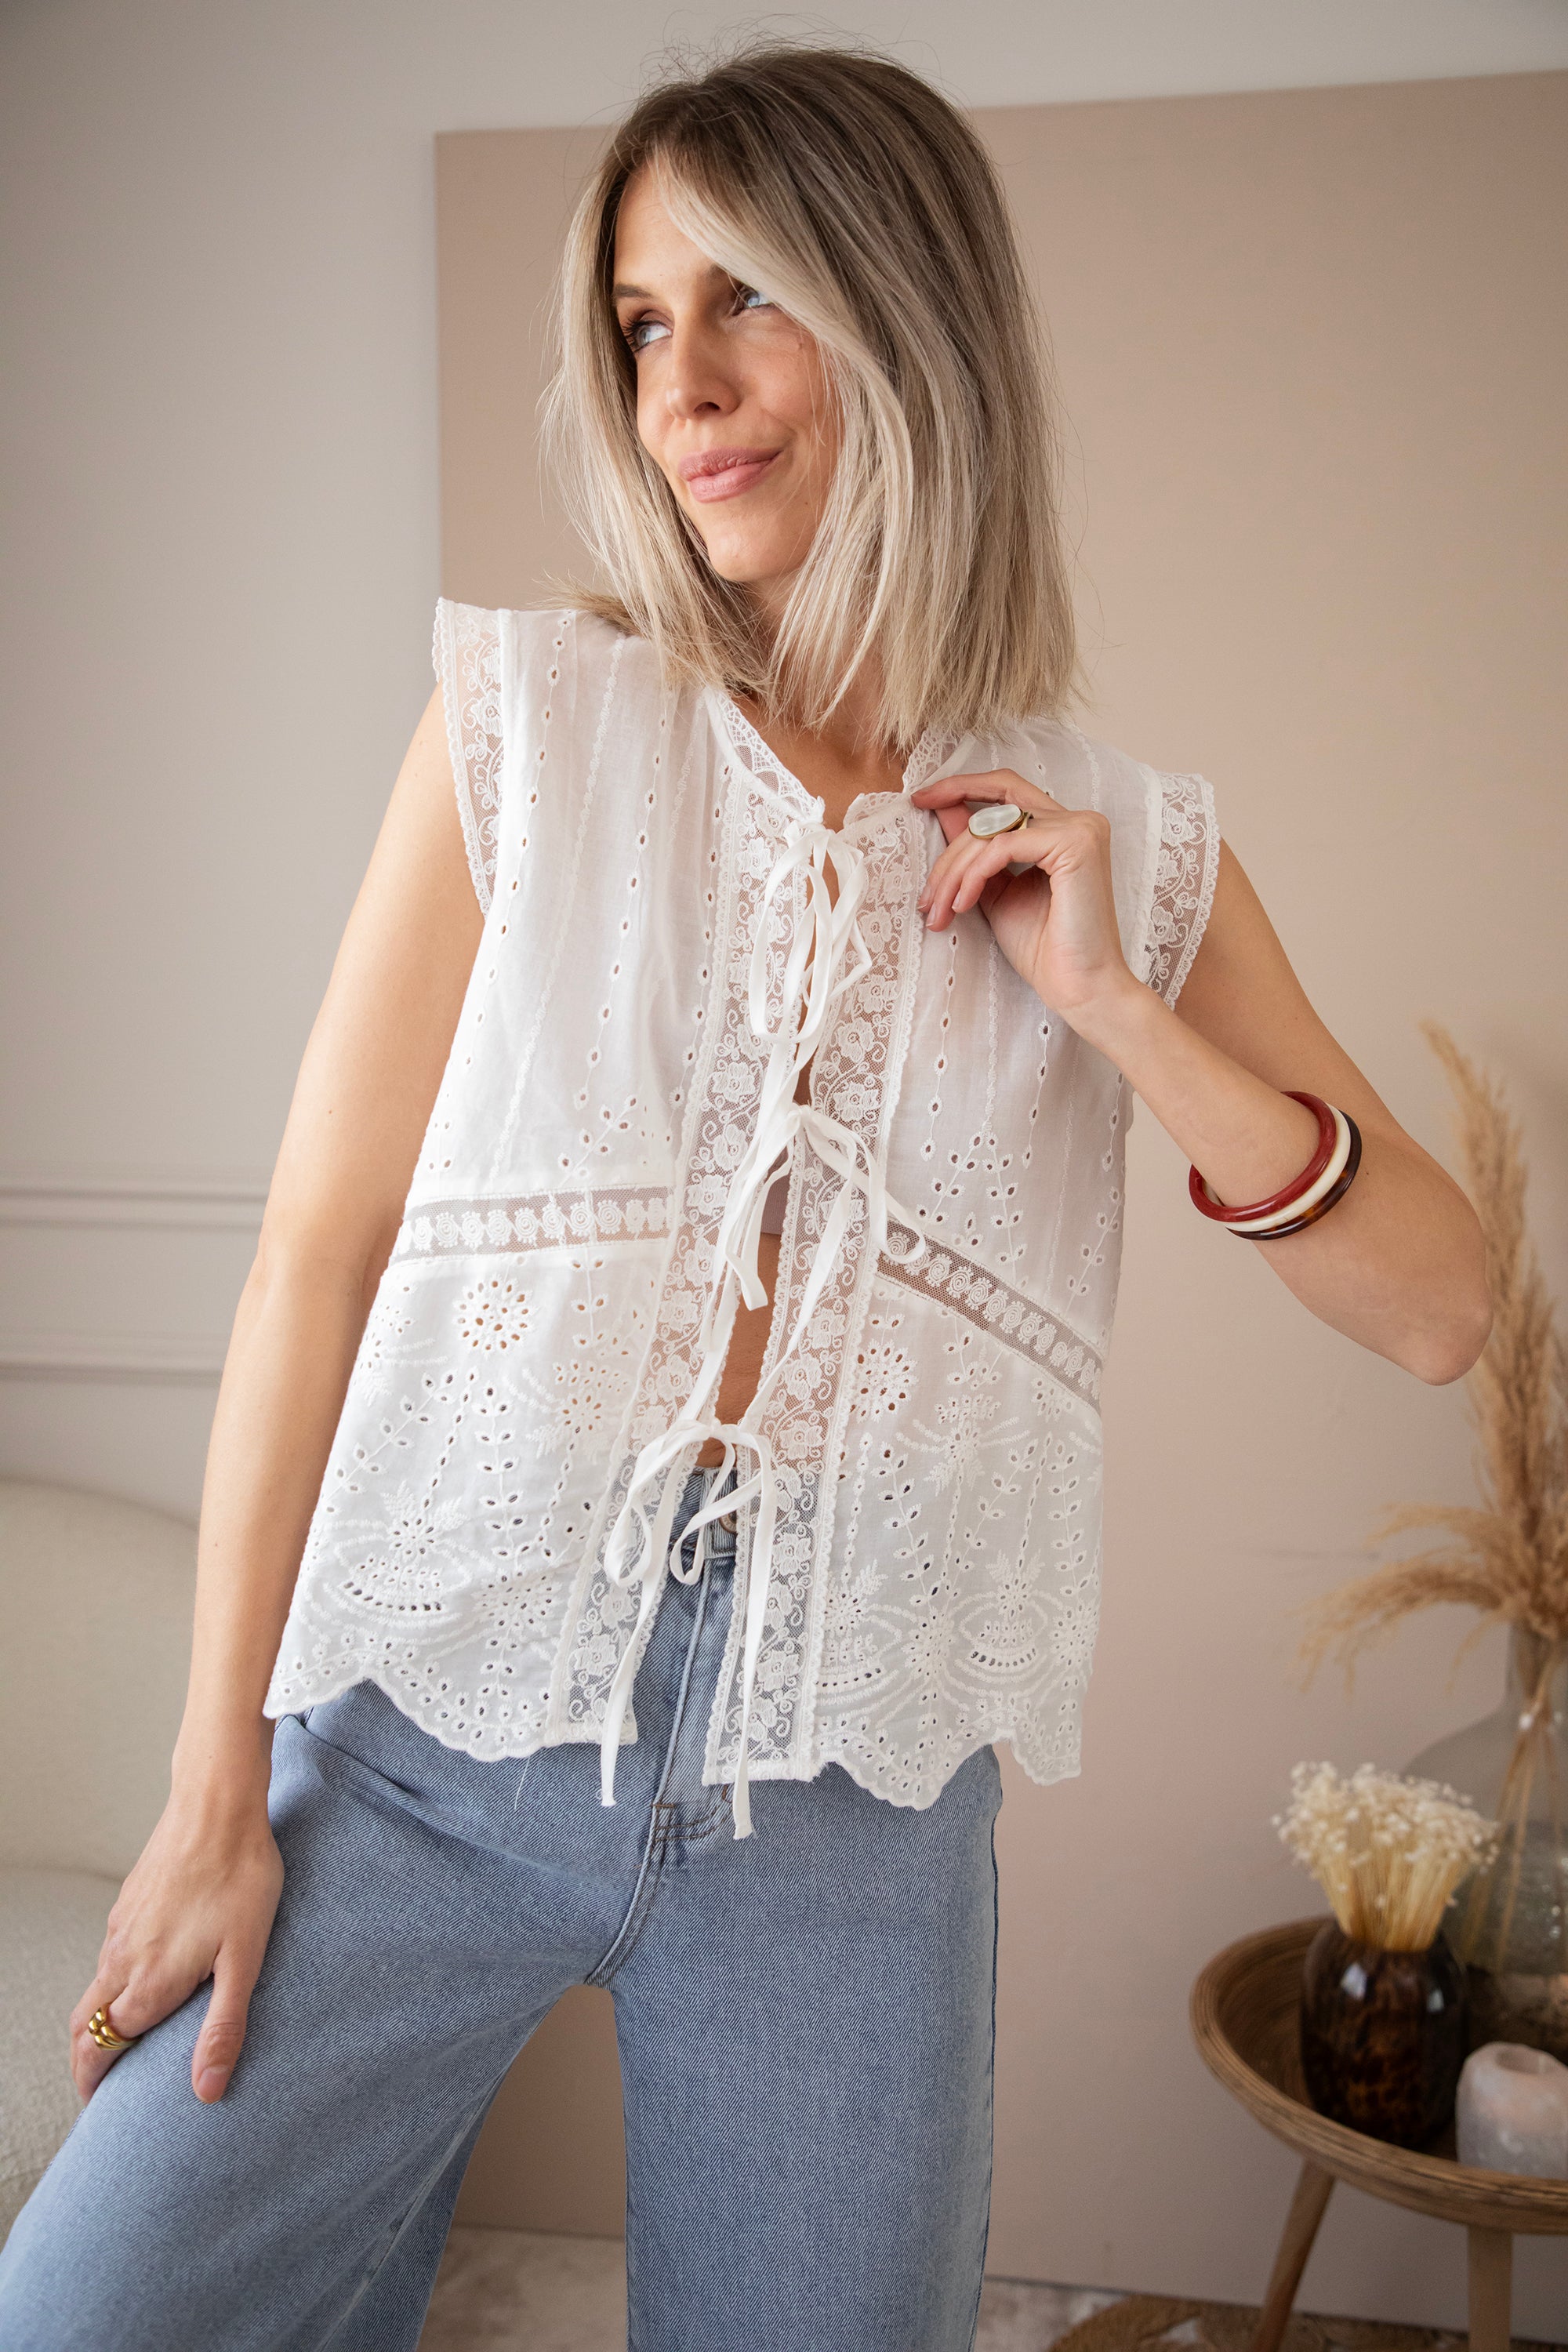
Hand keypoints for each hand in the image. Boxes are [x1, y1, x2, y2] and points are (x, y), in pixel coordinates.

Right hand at [69, 1784, 282, 2104]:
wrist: (217, 1805)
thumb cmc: (240, 1879)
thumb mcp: (244, 1960)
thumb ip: (223, 2028)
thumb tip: (205, 2092)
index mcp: (147, 1982)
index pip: (97, 2047)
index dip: (93, 2082)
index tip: (100, 2105)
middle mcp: (122, 1958)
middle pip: (84, 2022)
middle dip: (87, 2058)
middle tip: (103, 2082)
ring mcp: (121, 1926)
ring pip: (95, 1986)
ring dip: (98, 2018)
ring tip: (125, 2035)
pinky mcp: (130, 1900)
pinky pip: (109, 1952)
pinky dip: (112, 1980)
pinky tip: (143, 1974)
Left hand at [911, 769, 1135, 1030]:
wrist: (1079, 988)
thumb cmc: (1044, 948)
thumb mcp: (996, 889)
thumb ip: (976, 851)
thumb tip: (942, 808)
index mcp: (1063, 827)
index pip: (1007, 789)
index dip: (963, 787)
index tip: (922, 800)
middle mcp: (1078, 819)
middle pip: (995, 802)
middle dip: (948, 834)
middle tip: (922, 876)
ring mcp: (1080, 828)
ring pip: (992, 829)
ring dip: (953, 871)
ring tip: (938, 910)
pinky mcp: (1074, 844)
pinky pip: (1001, 847)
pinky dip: (973, 876)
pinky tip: (962, 905)